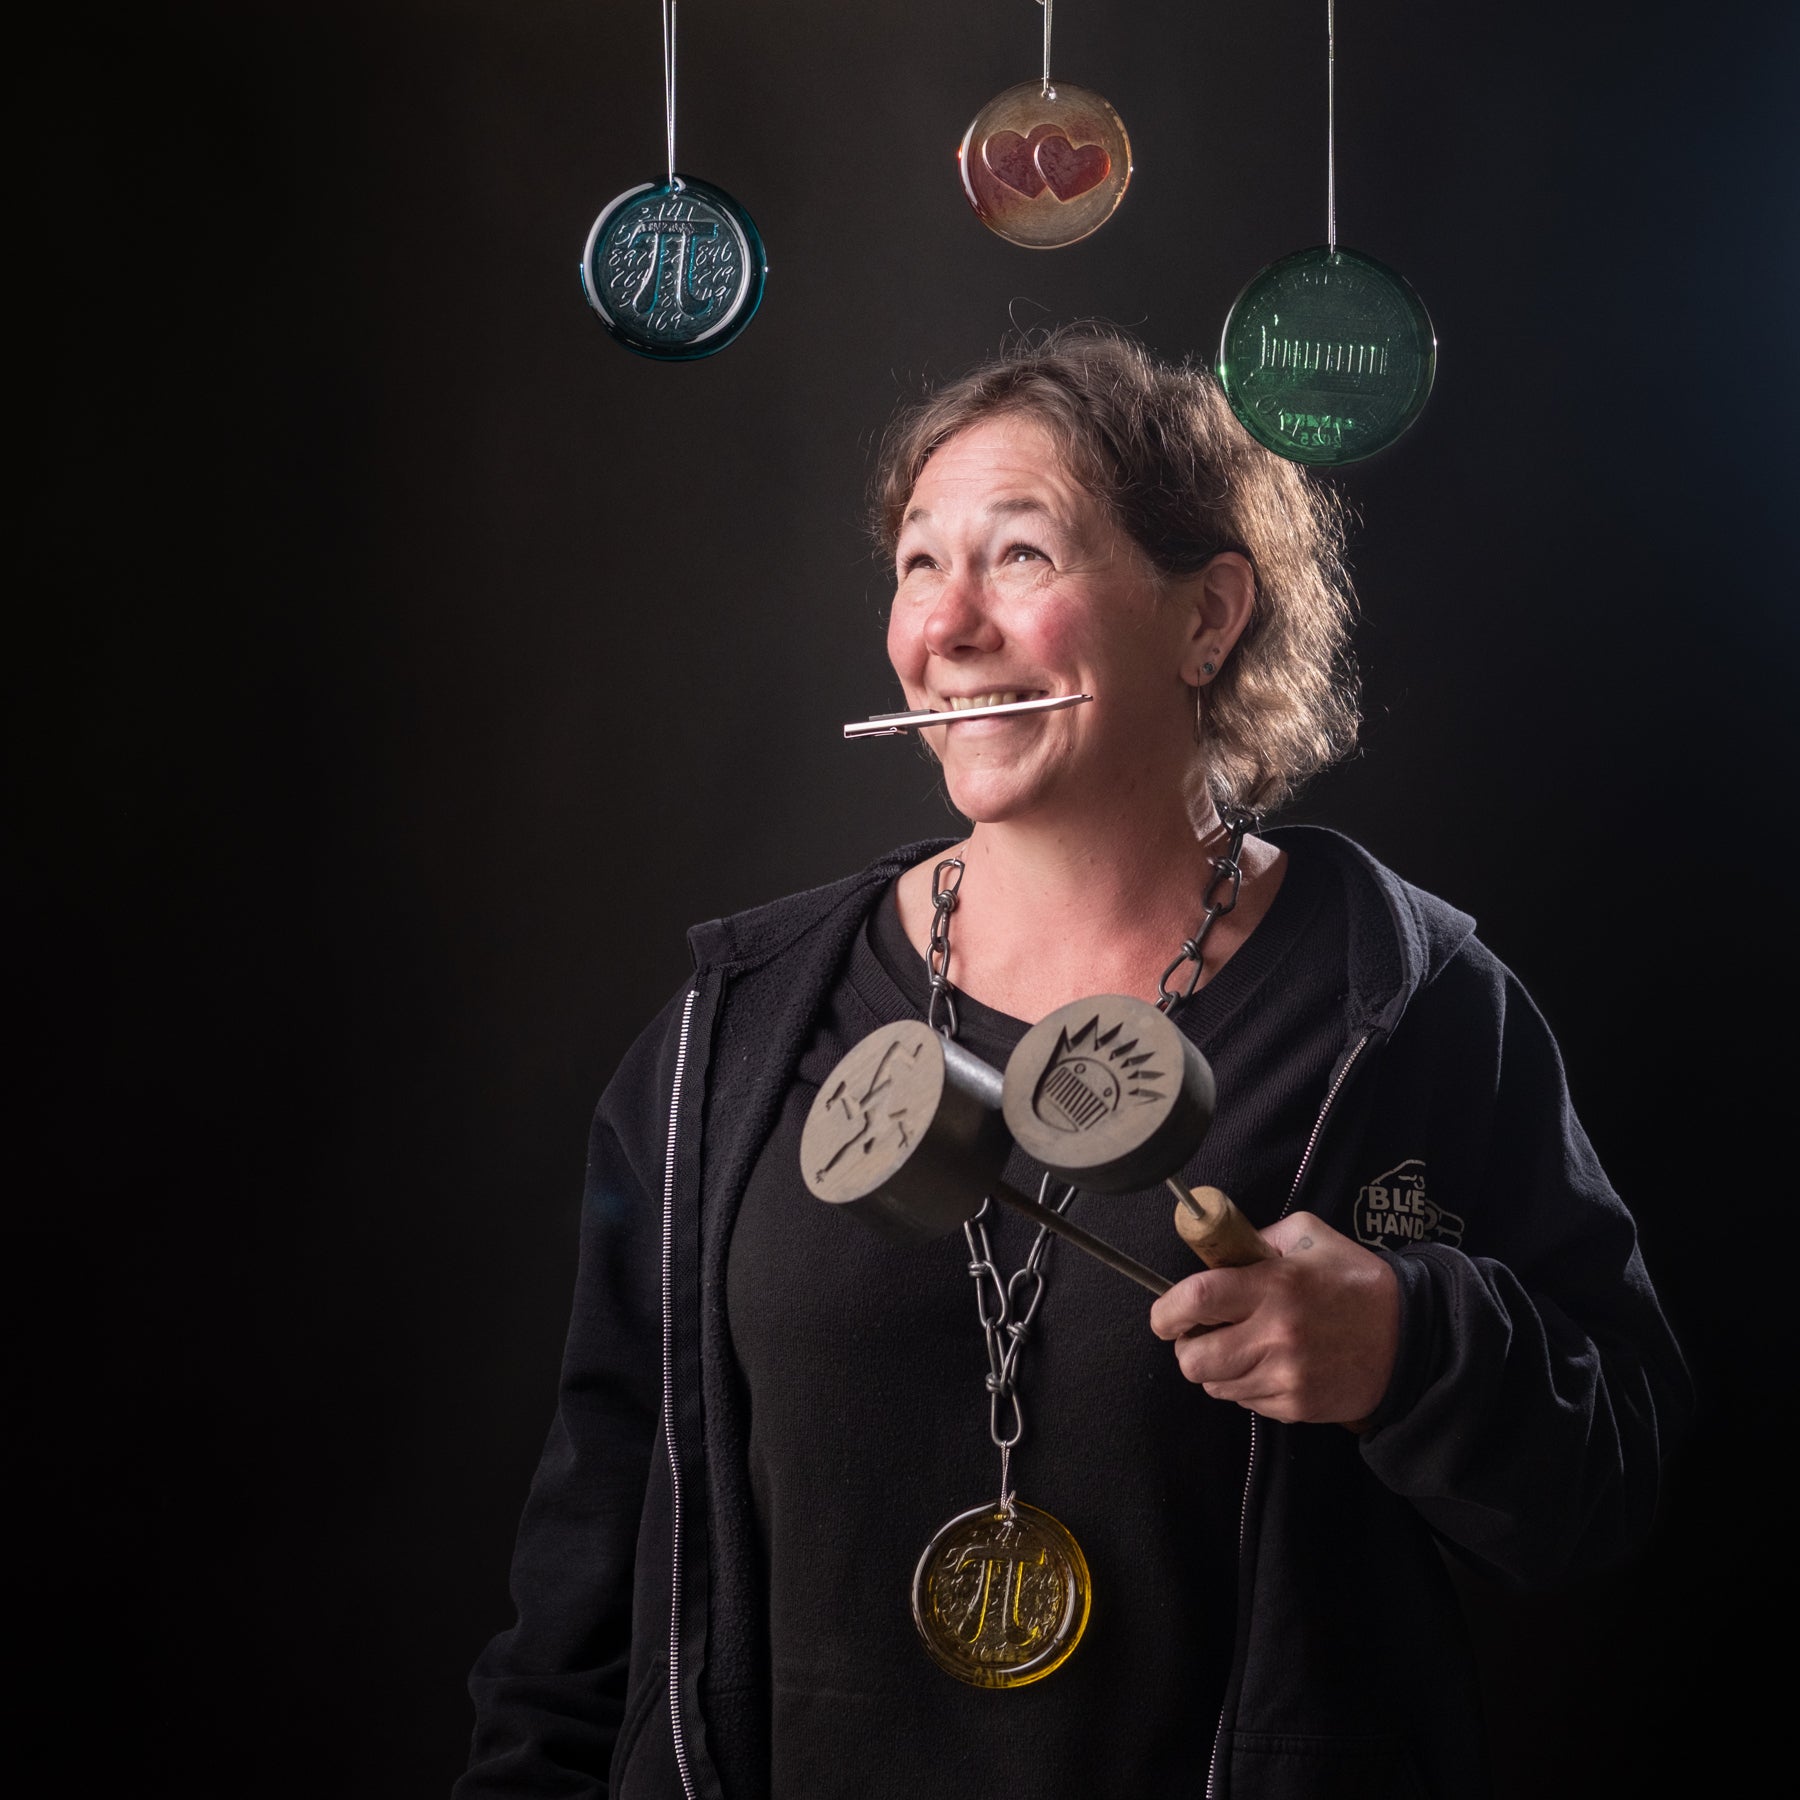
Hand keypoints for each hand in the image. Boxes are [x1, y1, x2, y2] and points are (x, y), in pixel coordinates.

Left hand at [1148, 1212, 1399, 1425]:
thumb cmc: (1355, 1281)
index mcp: (1275, 1286)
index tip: (1164, 1315)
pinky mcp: (1297, 1407)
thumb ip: (1257, 1240)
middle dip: (1186, 1347)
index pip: (1197, 1300)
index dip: (1167, 1311)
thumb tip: (1217, 1252)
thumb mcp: (1308, 1236)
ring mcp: (1286, 1377)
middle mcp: (1275, 1335)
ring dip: (1215, 1369)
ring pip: (1215, 1386)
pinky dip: (1245, 1387)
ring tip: (1239, 1348)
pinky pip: (1246, 1404)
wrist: (1412, 1338)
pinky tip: (1268, 1366)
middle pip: (1194, 1359)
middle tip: (1199, 1334)